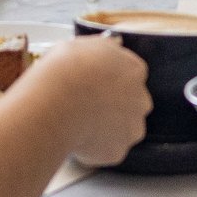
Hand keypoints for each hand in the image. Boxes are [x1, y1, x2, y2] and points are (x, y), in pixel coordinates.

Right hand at [24, 34, 149, 165]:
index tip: (95, 87)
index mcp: (133, 69)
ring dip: (106, 130)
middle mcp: (140, 99)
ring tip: (78, 125)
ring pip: (122, 131)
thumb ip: (101, 50)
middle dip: (114, 108)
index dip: (111, 83)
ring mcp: (132, 127)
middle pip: (132, 105)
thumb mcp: (82, 45)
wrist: (55, 101)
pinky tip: (76, 139)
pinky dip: (94, 149)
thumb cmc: (64, 71)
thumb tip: (109, 46)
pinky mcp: (118, 150)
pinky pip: (107, 151)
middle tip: (86, 108)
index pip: (131, 76)